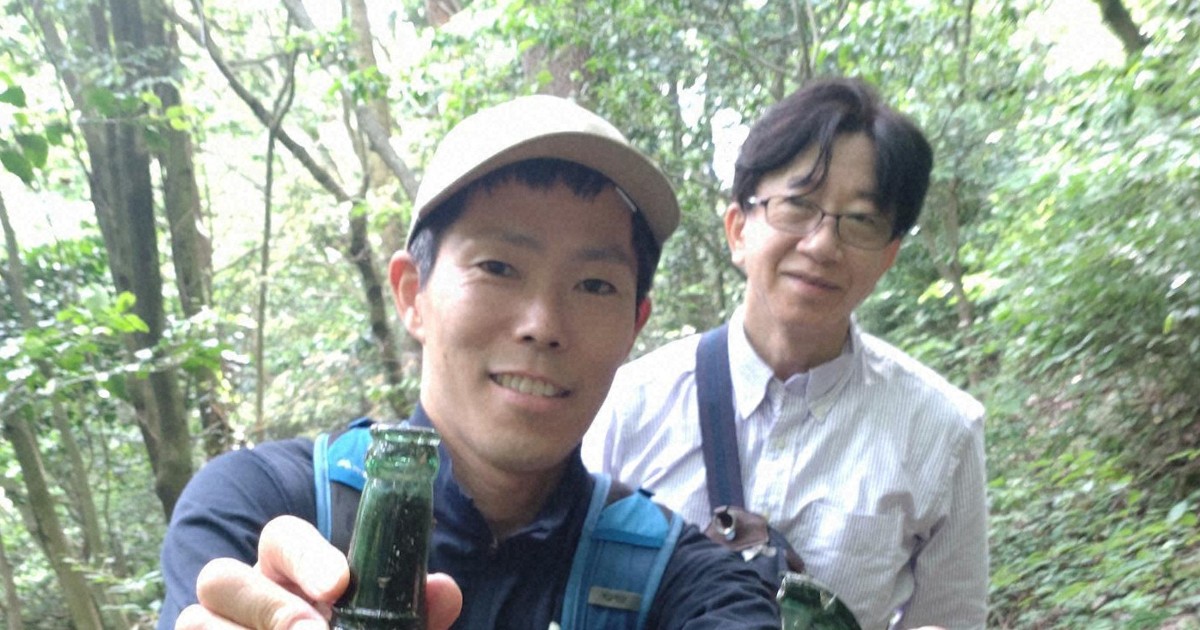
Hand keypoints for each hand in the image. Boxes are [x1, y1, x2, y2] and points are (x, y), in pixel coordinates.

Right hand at [175, 515, 461, 628]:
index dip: (306, 556)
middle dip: (267, 605)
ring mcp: (208, 627)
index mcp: (285, 569)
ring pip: (194, 621)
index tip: (340, 584)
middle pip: (220, 576)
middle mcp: (238, 593)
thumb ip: (415, 611)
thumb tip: (444, 590)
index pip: (281, 536)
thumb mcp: (387, 627)